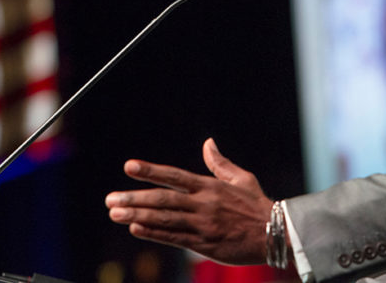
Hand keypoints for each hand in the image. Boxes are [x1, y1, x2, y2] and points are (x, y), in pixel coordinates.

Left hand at [105, 138, 274, 264]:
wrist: (275, 234)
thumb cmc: (257, 205)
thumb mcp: (241, 179)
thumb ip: (220, 163)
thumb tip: (208, 143)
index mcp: (210, 186)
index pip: (175, 176)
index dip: (151, 171)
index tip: (129, 167)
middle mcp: (203, 204)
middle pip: (163, 199)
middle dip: (134, 198)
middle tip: (109, 199)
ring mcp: (202, 225)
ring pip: (164, 219)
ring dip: (137, 215)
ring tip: (114, 213)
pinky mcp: (204, 244)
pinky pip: (174, 238)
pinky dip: (153, 233)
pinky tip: (135, 228)